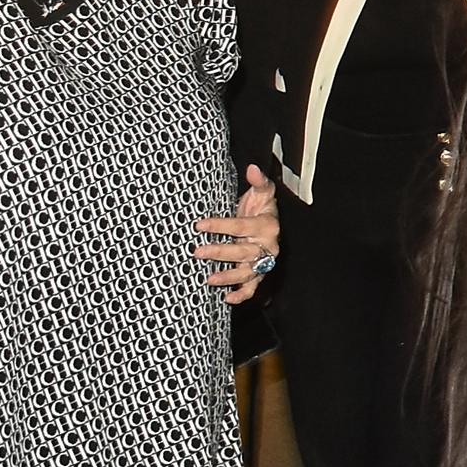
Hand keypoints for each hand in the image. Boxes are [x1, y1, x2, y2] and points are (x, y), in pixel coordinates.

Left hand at [196, 166, 278, 304]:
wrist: (270, 224)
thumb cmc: (261, 208)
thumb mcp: (262, 192)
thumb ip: (258, 181)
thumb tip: (251, 167)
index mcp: (267, 225)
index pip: (241, 226)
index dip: (220, 226)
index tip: (199, 225)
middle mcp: (268, 246)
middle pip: (243, 252)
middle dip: (220, 253)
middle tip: (196, 252)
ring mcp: (264, 262)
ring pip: (248, 272)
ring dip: (229, 277)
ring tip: (209, 279)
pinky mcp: (260, 273)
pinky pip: (253, 287)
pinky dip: (242, 295)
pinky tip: (227, 298)